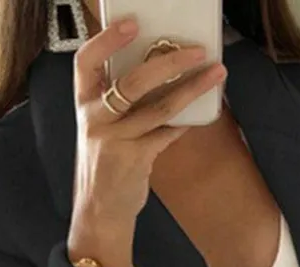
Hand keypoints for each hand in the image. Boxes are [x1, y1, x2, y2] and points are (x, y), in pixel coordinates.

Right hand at [67, 18, 225, 266]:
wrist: (99, 209)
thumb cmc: (105, 164)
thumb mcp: (102, 128)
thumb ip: (120, 104)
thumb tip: (159, 73)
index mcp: (84, 103)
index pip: (87, 61)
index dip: (106, 40)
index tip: (132, 23)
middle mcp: (95, 118)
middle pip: (133, 81)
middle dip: (168, 62)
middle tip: (196, 51)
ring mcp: (115, 139)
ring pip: (159, 107)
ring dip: (191, 89)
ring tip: (215, 75)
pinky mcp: (135, 159)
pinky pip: (167, 134)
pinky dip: (185, 122)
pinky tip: (201, 113)